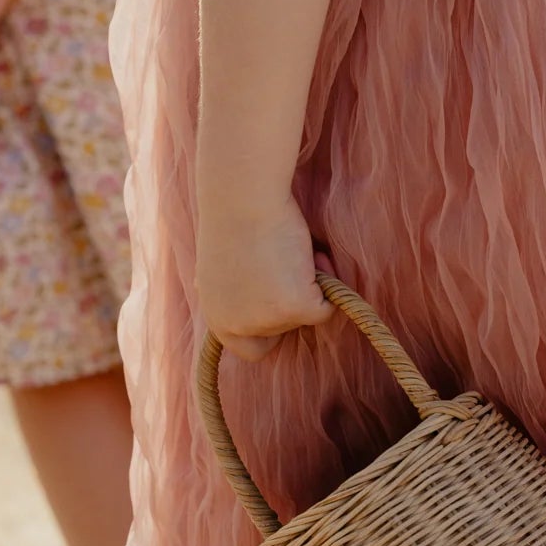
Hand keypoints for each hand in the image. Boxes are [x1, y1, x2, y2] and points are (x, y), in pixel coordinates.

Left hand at [197, 197, 332, 361]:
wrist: (244, 196)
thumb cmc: (237, 218)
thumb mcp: (224, 267)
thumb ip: (235, 291)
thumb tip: (252, 292)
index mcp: (217, 317)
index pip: (249, 350)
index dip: (269, 330)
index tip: (278, 304)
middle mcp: (237, 325)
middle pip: (284, 331)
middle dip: (292, 302)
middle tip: (286, 266)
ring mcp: (266, 319)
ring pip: (306, 317)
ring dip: (309, 287)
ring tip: (293, 252)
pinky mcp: (295, 308)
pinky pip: (326, 309)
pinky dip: (328, 285)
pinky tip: (313, 257)